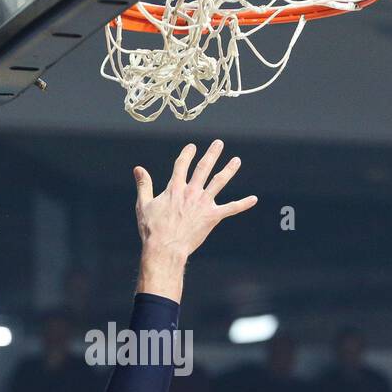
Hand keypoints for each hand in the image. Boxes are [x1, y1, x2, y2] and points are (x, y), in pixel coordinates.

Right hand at [133, 140, 256, 261]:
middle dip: (212, 154)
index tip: (192, 147)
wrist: (165, 247)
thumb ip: (144, 185)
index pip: (181, 165)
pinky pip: (231, 209)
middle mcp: (190, 192)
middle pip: (203, 168)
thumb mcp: (143, 205)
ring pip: (219, 182)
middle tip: (219, 144)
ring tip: (237, 161)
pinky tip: (254, 199)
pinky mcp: (212, 217)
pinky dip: (243, 204)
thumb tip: (138, 168)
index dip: (187, 154)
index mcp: (174, 188)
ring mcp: (203, 203)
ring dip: (229, 170)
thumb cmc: (152, 229)